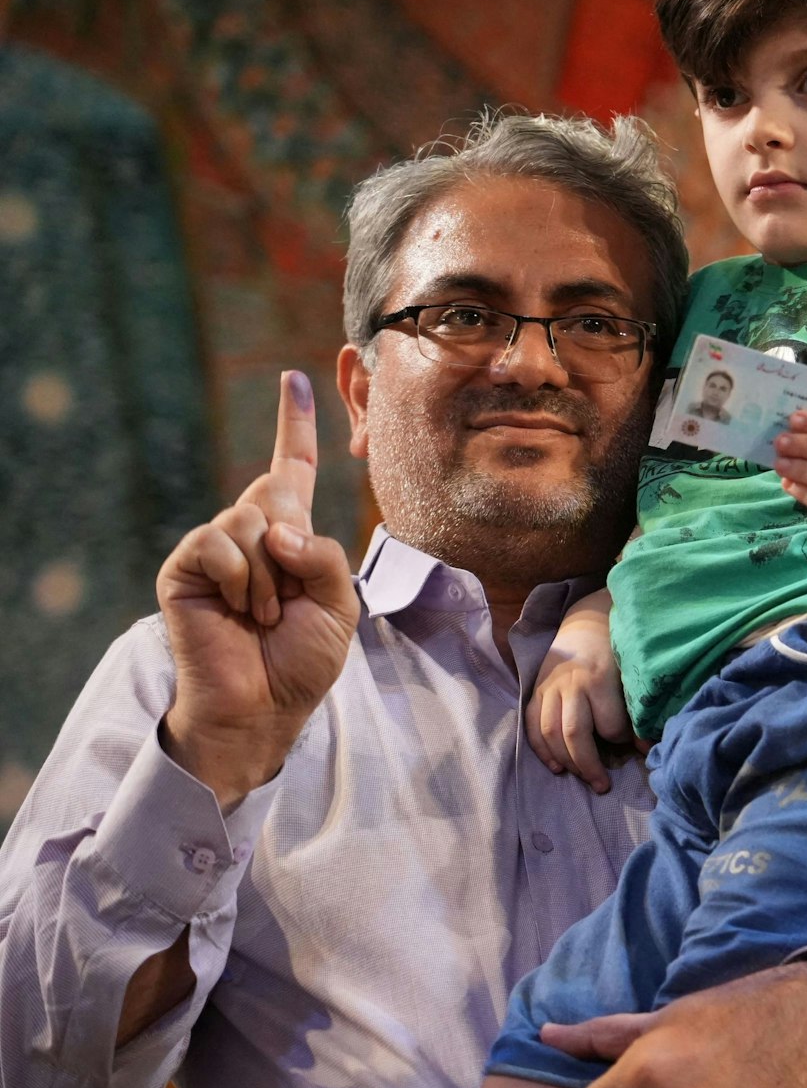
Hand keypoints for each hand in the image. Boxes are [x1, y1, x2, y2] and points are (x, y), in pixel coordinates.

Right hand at [156, 371, 358, 810]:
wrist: (263, 708)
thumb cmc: (302, 661)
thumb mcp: (340, 606)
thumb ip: (326, 557)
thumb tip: (280, 531)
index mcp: (291, 536)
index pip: (293, 468)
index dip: (295, 425)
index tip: (295, 379)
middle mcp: (250, 532)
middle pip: (278, 491)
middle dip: (295, 543)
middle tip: (287, 602)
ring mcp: (214, 547)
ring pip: (252, 520)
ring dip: (271, 578)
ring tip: (264, 617)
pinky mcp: (185, 566)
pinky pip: (219, 542)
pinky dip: (242, 579)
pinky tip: (241, 611)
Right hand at [526, 590, 632, 793]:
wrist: (586, 625)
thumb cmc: (615, 654)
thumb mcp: (631, 675)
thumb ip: (637, 709)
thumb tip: (648, 748)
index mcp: (600, 679)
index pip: (610, 725)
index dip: (623, 742)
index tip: (636, 750)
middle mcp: (572, 685)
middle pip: (574, 734)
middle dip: (589, 765)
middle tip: (602, 785)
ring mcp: (550, 688)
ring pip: (550, 734)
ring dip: (565, 762)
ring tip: (581, 778)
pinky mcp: (535, 691)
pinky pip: (531, 726)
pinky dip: (541, 750)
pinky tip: (556, 767)